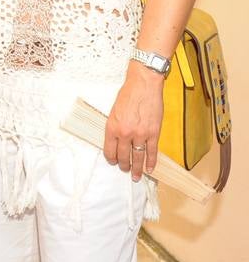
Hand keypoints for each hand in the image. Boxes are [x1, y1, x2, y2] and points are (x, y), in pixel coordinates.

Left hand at [104, 62, 164, 179]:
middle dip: (123, 165)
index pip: (109, 150)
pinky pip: (152, 152)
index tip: (113, 162)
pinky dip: (151, 162)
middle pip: (123, 156)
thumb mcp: (114, 111)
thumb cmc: (128, 95)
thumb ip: (115, 127)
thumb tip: (117, 140)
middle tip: (124, 170)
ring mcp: (140, 134)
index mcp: (112, 127)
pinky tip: (150, 169)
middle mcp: (125, 133)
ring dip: (136, 168)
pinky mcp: (153, 133)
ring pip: (137, 157)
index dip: (111, 158)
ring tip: (135, 176)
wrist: (143, 85)